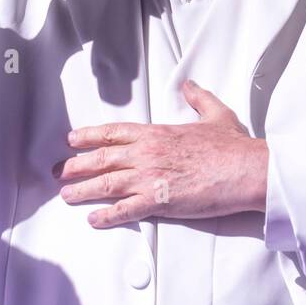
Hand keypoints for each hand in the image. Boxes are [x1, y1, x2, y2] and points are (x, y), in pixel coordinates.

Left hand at [54, 80, 269, 228]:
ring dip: (83, 189)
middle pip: (103, 159)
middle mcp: (147, 154)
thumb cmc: (233, 146)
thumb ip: (198, 98)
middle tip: (59, 170)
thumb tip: (189, 85)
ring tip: (66, 194)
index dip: (90, 136)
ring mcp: (150, 178)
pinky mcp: (159, 201)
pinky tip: (93, 220)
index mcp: (157, 133)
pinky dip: (107, 216)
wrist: (245, 169)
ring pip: (107, 183)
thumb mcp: (215, 114)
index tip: (72, 139)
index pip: (114, 133)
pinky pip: (125, 210)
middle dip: (77, 165)